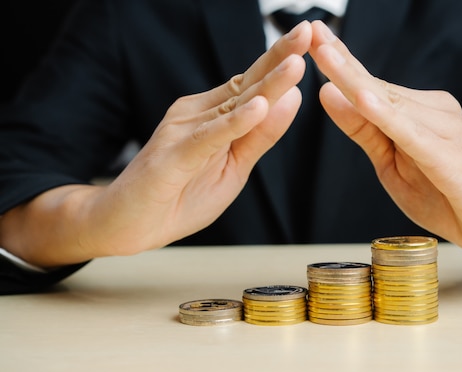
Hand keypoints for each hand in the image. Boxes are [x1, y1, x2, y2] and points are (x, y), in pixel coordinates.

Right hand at [0, 22, 313, 265]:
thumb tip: (292, 97)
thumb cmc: (179, 198)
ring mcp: (183, 132)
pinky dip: (234, 123)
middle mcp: (198, 114)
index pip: (253, 85)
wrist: (125, 226)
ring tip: (296, 63)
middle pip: (245, 84)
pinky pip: (209, 137)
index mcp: (215, 116)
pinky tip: (258, 108)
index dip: (280, 62)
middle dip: (278, 57)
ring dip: (266, 85)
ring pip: (232, 106)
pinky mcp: (173, 157)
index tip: (310, 38)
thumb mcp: (234, 169)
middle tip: (307, 31)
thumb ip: (260, 136)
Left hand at [309, 21, 461, 264]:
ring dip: (353, 78)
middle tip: (310, 30)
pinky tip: (363, 99)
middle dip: (340, 59)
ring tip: (324, 53)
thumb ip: (363, 130)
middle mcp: (431, 111)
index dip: (340, 61)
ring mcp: (444, 130)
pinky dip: (386, 116)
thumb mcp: (391, 164)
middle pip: (376, 85)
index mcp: (414, 113)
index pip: (369, 85)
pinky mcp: (450, 157)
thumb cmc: (447, 195)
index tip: (310, 37)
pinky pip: (412, 133)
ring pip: (390, 102)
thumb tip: (326, 93)